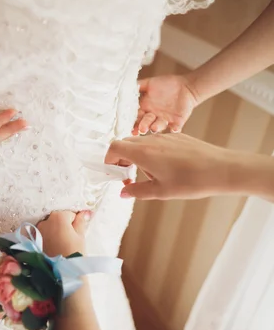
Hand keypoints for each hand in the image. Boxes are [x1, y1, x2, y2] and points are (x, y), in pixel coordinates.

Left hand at [37, 211, 91, 256]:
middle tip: (68, 239)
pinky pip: (42, 234)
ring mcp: (38, 230)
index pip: (70, 214)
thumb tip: (84, 213)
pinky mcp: (33, 240)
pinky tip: (52, 246)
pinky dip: (47, 237)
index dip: (75, 223)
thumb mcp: (81, 236)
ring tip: (60, 244)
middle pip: (57, 218)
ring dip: (54, 231)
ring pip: (49, 226)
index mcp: (58, 216)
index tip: (75, 233)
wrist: (61, 272)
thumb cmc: (74, 253)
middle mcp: (45, 221)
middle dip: (63, 225)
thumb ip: (81, 222)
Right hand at [106, 134, 234, 199]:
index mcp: (143, 152)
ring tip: (149, 175)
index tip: (115, 172)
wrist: (220, 169)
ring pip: (142, 142)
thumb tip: (124, 193)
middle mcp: (152, 141)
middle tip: (128, 176)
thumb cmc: (192, 180)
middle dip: (122, 158)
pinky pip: (157, 142)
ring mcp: (165, 137)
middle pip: (126, 143)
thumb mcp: (160, 191)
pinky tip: (166, 168)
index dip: (110, 159)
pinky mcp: (177, 137)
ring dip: (137, 156)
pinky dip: (152, 152)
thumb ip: (138, 191)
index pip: (115, 147)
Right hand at [132, 74, 198, 134]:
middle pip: (146, 123)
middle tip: (141, 129)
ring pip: (159, 126)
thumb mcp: (151, 83)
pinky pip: (175, 127)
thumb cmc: (168, 84)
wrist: (186, 86)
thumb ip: (139, 85)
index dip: (133, 121)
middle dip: (143, 126)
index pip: (137, 116)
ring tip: (153, 127)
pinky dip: (174, 129)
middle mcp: (153, 116)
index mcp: (146, 108)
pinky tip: (174, 128)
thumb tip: (125, 86)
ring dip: (156, 127)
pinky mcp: (176, 122)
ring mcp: (165, 120)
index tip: (130, 126)